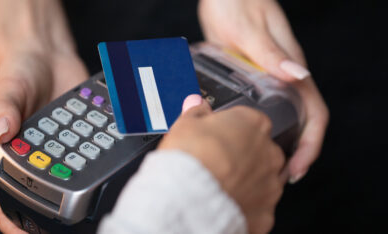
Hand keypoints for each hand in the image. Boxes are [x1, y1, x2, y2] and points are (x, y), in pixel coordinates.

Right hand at [0, 1, 88, 231]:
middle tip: (82, 210)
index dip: (18, 222)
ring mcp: (67, 147)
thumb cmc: (19, 74)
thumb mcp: (7, 88)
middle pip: (51, 192)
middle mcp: (42, 156)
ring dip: (89, 177)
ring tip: (104, 178)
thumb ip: (4, 109)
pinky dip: (105, 150)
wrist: (47, 55)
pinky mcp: (86, 134)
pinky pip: (97, 147)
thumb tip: (2, 133)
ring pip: (79, 173)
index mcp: (16, 154)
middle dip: (64, 204)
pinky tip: (116, 152)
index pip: (12, 197)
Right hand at [159, 95, 284, 233]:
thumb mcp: (185, 124)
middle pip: (259, 150)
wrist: (189, 196)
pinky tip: (225, 204)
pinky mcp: (265, 212)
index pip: (248, 121)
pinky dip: (244, 207)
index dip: (230, 130)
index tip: (216, 137)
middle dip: (243, 156)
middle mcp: (269, 152)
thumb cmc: (190, 157)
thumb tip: (197, 104)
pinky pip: (257, 208)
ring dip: (246, 182)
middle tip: (217, 162)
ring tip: (219, 185)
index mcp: (253, 123)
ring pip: (261, 180)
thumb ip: (196, 112)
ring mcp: (270, 184)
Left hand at [198, 0, 328, 182]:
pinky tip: (242, 140)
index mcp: (289, 68)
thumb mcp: (250, 30)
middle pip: (301, 122)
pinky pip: (262, 108)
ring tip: (260, 168)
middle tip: (275, 179)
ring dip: (277, 145)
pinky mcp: (251, 77)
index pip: (313, 113)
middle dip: (294, 154)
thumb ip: (272, 54)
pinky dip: (258, 129)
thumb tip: (299, 78)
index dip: (309, 145)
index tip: (296, 169)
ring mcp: (267, 78)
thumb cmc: (237, 4)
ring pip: (282, 118)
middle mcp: (283, 77)